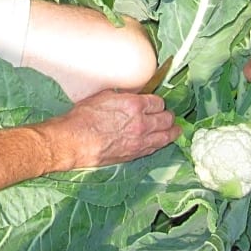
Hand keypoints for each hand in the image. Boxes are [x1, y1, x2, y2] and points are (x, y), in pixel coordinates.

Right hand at [41, 90, 180, 169]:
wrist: (74, 142)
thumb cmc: (83, 118)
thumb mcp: (104, 96)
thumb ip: (122, 96)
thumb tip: (129, 96)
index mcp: (135, 105)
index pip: (158, 102)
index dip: (157, 102)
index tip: (156, 103)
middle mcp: (142, 123)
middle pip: (166, 119)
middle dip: (168, 116)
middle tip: (168, 115)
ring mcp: (140, 140)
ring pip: (165, 136)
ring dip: (171, 131)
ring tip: (175, 129)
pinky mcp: (135, 154)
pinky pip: (154, 148)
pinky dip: (160, 143)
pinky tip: (161, 142)